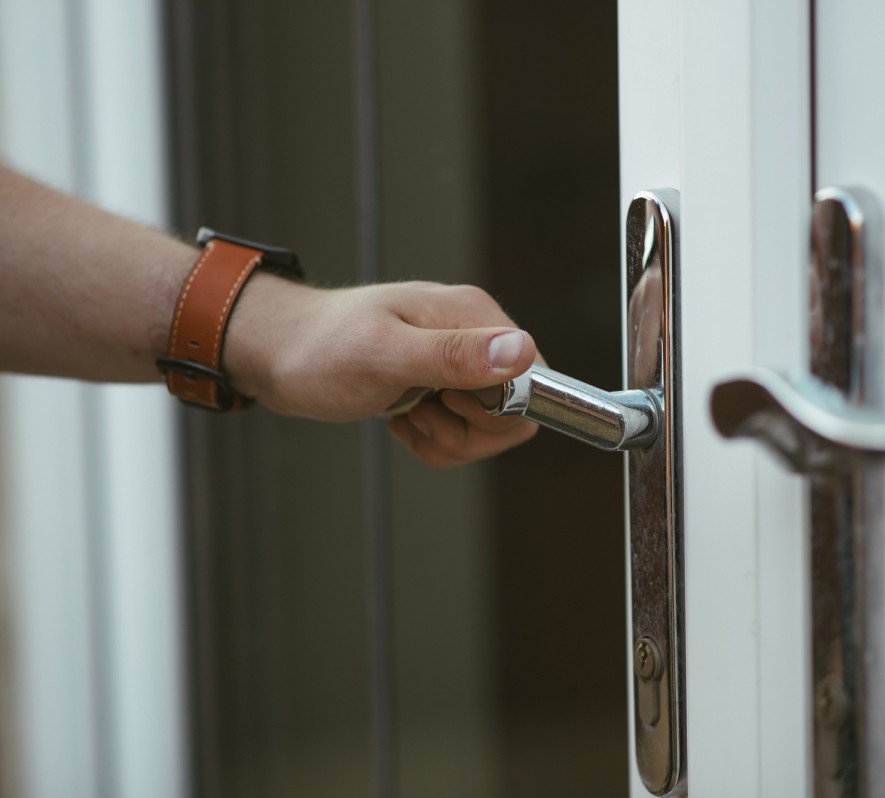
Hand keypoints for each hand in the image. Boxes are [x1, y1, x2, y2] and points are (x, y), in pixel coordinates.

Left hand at [225, 276, 538, 465]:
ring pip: (488, 430)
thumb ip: (453, 355)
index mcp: (473, 317)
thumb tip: (520, 353)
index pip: (534, 378)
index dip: (500, 411)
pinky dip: (434, 441)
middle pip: (514, 411)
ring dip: (447, 439)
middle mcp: (473, 337)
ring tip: (407, 415)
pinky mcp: (440, 386)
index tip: (450, 406)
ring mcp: (457, 364)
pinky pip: (462, 434)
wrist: (280, 354)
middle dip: (469, 433)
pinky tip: (402, 421)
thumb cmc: (321, 348)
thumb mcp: (384, 355)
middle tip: (422, 414)